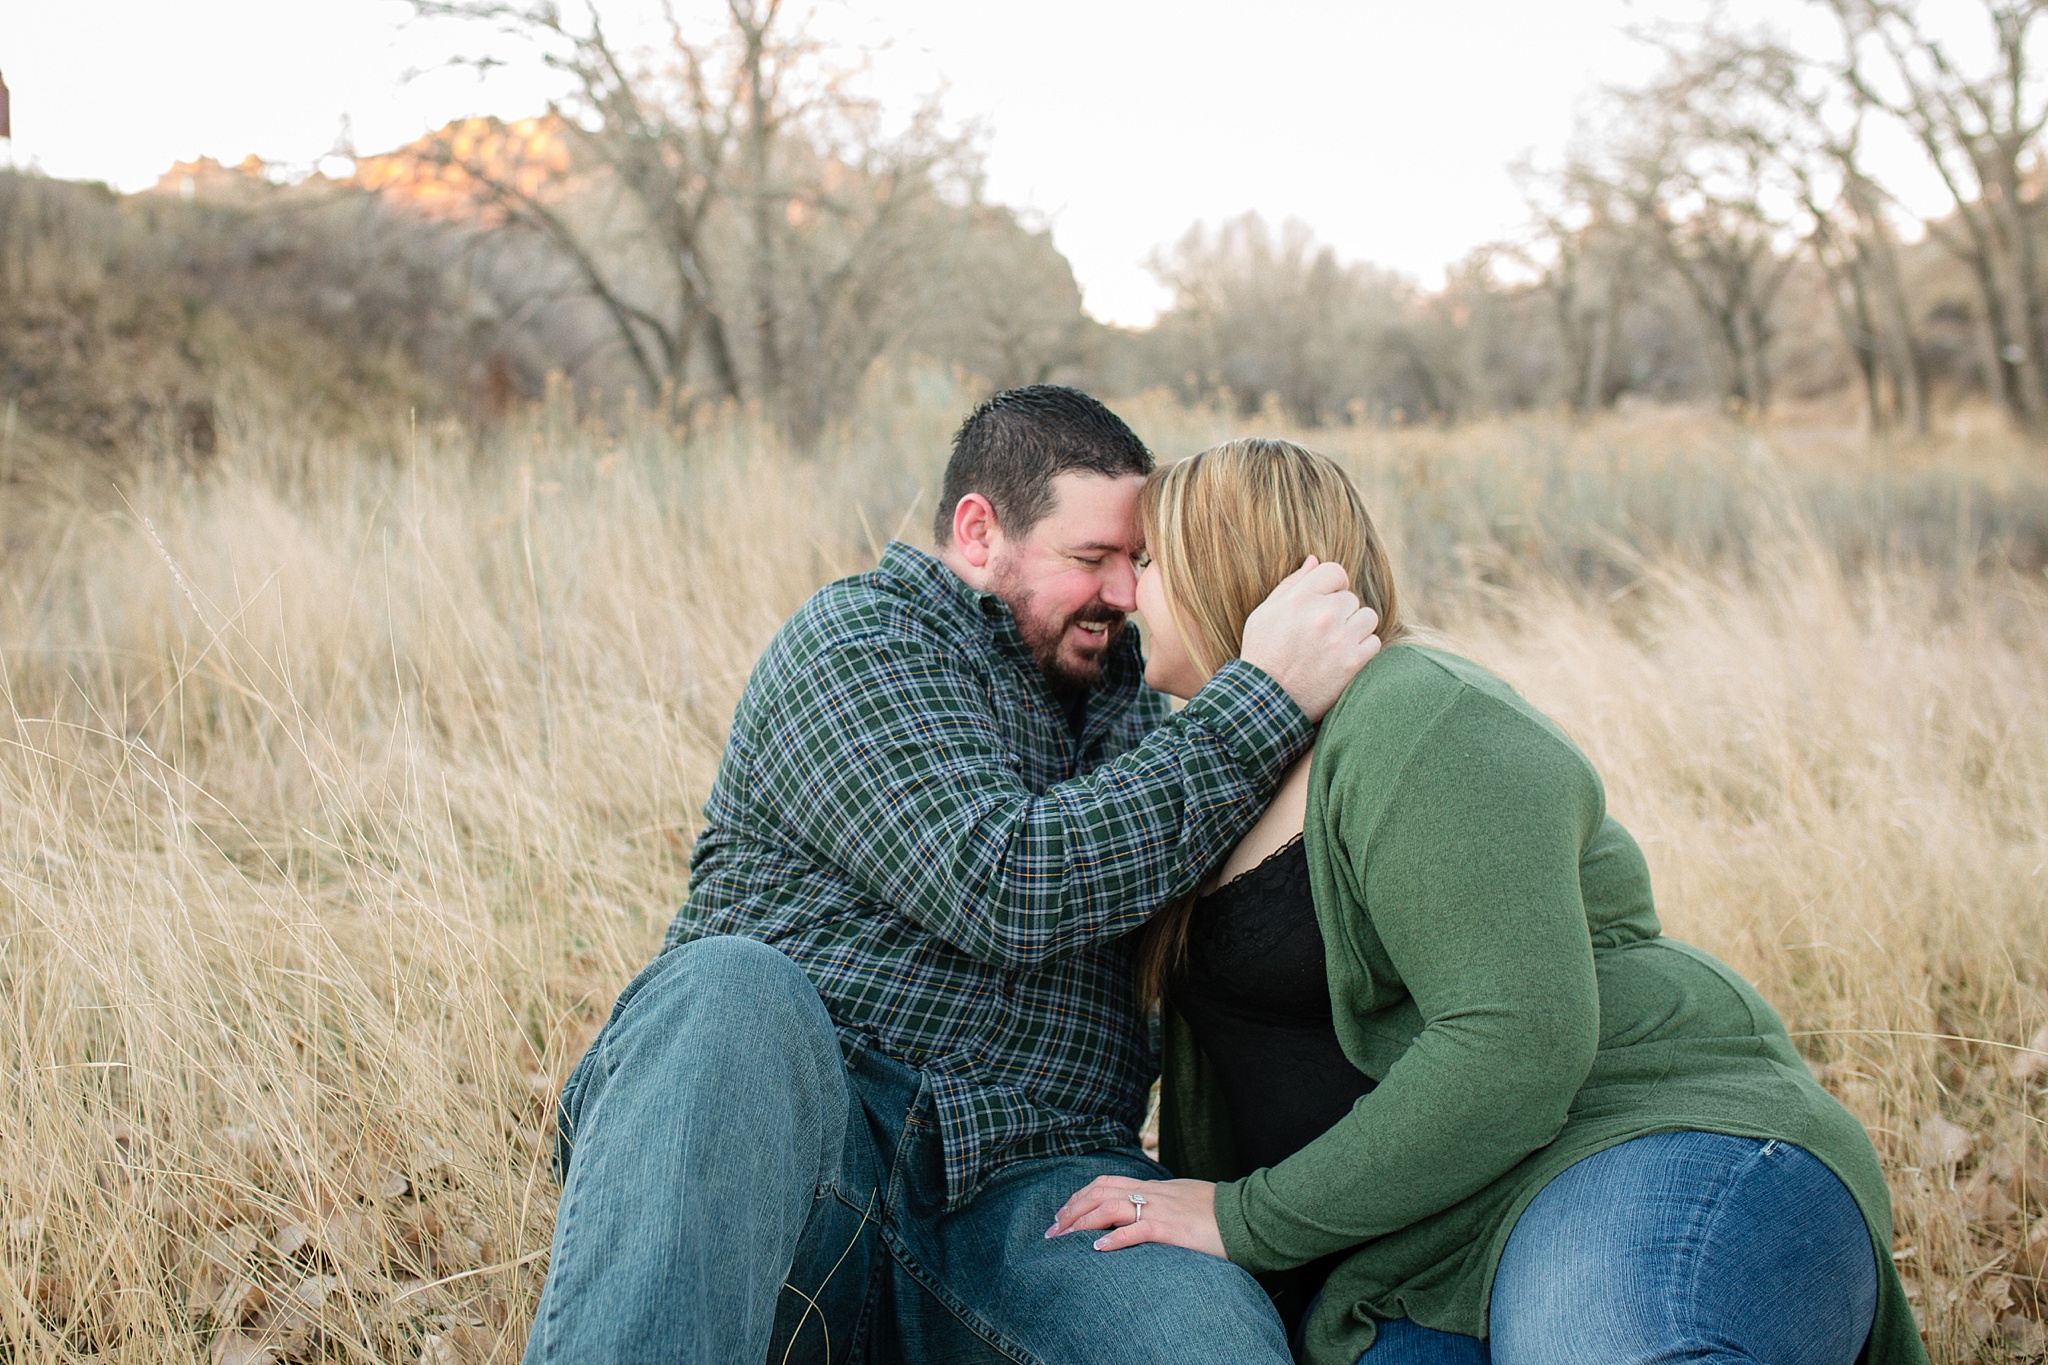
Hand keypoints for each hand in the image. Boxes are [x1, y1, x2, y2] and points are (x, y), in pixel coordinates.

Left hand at [1045, 1176, 1224, 1256]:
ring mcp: (1160, 1209)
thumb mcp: (1184, 1199)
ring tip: (1064, 1239)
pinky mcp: (1171, 1228)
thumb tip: (1145, 1213)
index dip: (1080, 1195)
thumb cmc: (1218, 1212)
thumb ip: (1162, 1202)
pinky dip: (1114, 1239)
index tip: (1064, 1212)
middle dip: (1072, 1209)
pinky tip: (1097, 1250)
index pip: (1107, 1182)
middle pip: (1100, 1192)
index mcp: (1154, 1187)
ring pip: (1109, 1207)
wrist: (1246, 1215)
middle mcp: (1152, 1193)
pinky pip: (1136, 1230)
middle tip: (1053, 1230)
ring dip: (1082, 1223)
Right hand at [1239, 557, 1381, 721]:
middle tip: (1324, 631)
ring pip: (1368, 618)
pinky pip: (1374, 643)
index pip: (1335, 572)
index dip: (1333, 585)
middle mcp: (1322, 615)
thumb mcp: (1264, 614)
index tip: (1327, 599)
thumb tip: (1314, 561)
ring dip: (1355, 629)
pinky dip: (1362, 650)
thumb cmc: (1262, 654)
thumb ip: (1291, 585)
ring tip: (1336, 643)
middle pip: (1351, 598)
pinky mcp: (1352, 663)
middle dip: (1341, 612)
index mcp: (1299, 599)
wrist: (1265, 701)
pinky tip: (1343, 658)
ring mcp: (1340, 639)